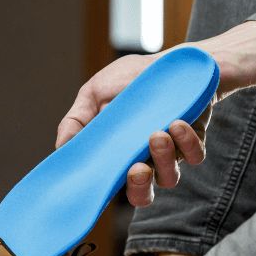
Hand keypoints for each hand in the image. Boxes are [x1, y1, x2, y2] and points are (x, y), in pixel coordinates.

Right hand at [55, 21, 255, 207]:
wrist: (170, 62)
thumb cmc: (130, 80)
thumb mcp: (95, 93)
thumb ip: (76, 121)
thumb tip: (60, 147)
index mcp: (116, 155)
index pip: (110, 184)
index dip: (105, 192)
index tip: (101, 183)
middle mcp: (143, 160)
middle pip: (141, 194)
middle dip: (139, 187)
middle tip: (137, 169)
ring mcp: (169, 153)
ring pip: (168, 177)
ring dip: (162, 159)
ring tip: (157, 133)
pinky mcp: (193, 141)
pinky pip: (194, 155)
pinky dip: (186, 142)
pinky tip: (176, 122)